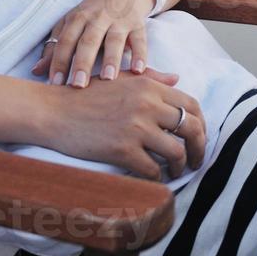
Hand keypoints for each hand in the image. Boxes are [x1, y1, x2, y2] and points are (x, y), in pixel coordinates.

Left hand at [31, 0, 154, 87]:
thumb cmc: (93, 11)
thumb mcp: (71, 22)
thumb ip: (55, 47)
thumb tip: (36, 71)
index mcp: (77, 18)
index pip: (65, 41)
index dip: (59, 61)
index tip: (54, 83)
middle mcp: (97, 18)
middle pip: (88, 41)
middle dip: (82, 63)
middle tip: (78, 85)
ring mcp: (118, 20)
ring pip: (114, 40)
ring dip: (111, 59)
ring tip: (108, 78)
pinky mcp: (138, 23)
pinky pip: (140, 39)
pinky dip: (140, 54)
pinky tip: (139, 70)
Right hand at [40, 67, 205, 179]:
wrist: (54, 111)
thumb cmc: (86, 94)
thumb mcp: (121, 79)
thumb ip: (152, 78)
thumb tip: (178, 79)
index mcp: (149, 85)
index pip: (191, 105)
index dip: (202, 124)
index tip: (198, 137)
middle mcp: (147, 104)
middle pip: (191, 128)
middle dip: (200, 148)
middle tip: (196, 160)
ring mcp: (135, 127)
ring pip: (176, 152)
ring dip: (180, 166)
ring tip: (174, 171)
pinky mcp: (122, 150)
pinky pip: (153, 169)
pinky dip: (157, 176)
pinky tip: (153, 176)